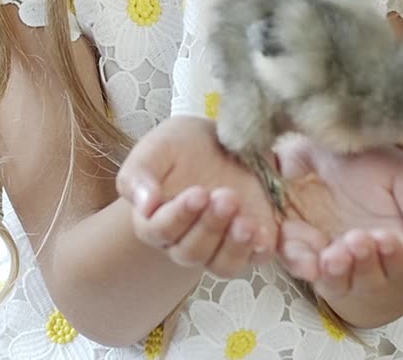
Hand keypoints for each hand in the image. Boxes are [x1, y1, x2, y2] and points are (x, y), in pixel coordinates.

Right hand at [116, 116, 278, 277]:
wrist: (223, 138)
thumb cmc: (182, 145)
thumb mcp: (157, 147)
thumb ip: (139, 175)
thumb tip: (144, 205)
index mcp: (155, 220)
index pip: (159, 231)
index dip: (179, 216)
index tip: (198, 193)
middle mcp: (185, 240)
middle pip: (191, 251)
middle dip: (210, 226)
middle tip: (226, 197)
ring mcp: (220, 245)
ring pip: (222, 265)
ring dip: (233, 246)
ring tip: (246, 222)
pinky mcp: (251, 242)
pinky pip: (255, 258)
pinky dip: (259, 248)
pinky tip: (263, 232)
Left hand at [273, 135, 402, 299]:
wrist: (327, 141)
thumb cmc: (373, 161)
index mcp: (395, 240)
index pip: (400, 259)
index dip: (395, 254)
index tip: (387, 239)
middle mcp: (364, 255)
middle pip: (368, 276)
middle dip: (364, 262)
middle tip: (358, 241)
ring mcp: (331, 255)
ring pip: (337, 280)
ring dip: (336, 271)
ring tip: (334, 256)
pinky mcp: (299, 247)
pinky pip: (300, 265)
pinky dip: (302, 265)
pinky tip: (308, 263)